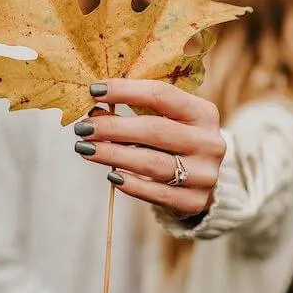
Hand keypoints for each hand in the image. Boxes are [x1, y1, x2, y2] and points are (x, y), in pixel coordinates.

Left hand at [74, 79, 225, 217]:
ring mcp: (204, 174)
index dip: (125, 91)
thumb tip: (95, 110)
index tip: (94, 90)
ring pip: (152, 163)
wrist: (201, 180)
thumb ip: (136, 111)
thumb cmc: (175, 142)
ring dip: (113, 155)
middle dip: (113, 128)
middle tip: (83, 127)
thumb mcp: (166, 120)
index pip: (161, 95)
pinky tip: (112, 175)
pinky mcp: (194, 201)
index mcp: (203, 113)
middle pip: (155, 130)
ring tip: (85, 148)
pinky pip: (156, 193)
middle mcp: (209, 142)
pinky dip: (131, 183)